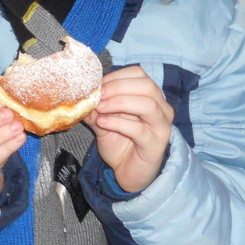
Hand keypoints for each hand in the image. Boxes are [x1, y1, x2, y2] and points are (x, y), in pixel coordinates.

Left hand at [85, 65, 173, 193]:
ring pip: (147, 105)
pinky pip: (139, 129)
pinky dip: (118, 123)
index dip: (116, 76)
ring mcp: (161, 126)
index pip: (139, 74)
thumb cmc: (119, 142)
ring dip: (119, 103)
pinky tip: (103, 123)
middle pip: (146, 85)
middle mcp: (161, 108)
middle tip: (97, 96)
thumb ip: (95, 107)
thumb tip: (82, 95)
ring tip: (100, 108)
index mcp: (150, 96)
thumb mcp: (103, 120)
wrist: (127, 171)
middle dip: (117, 87)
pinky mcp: (156, 144)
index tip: (97, 85)